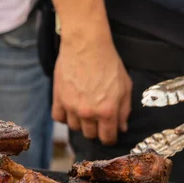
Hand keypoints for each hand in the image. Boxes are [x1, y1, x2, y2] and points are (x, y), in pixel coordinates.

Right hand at [52, 29, 131, 144]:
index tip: (110, 133)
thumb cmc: (108, 62)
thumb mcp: (125, 86)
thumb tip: (122, 128)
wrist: (86, 45)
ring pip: (74, 127)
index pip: (107, 137)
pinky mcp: (58, 98)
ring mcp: (71, 106)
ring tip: (84, 110)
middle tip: (98, 119)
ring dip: (80, 122)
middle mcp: (88, 112)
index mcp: (107, 111)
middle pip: (90, 134)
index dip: (110, 137)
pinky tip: (70, 108)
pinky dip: (64, 116)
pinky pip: (58, 117)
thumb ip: (124, 110)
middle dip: (96, 129)